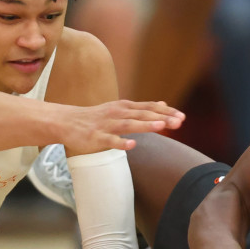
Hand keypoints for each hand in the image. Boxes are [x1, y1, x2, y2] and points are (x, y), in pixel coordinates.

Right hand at [61, 100, 184, 151]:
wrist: (67, 121)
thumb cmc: (96, 117)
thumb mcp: (120, 108)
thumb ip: (141, 108)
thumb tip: (163, 103)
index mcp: (124, 107)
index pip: (149, 107)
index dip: (166, 112)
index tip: (182, 117)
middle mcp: (117, 113)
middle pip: (142, 115)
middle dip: (161, 118)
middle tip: (179, 122)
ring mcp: (107, 125)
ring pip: (128, 125)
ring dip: (145, 125)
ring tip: (161, 126)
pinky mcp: (96, 137)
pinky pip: (110, 140)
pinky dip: (121, 143)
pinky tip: (132, 145)